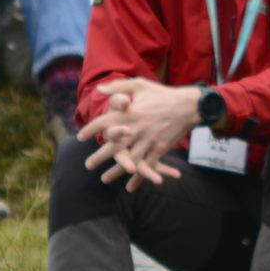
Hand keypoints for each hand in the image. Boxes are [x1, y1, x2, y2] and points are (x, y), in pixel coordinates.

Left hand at [79, 79, 199, 189]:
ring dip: (116, 171)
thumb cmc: (162, 94)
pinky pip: (147, 166)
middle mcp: (136, 128)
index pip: (104, 122)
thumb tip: (99, 89)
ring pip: (129, 159)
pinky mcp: (160, 148)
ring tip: (105, 179)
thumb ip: (118, 87)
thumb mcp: (139, 84)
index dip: (91, 130)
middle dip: (100, 157)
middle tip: (88, 165)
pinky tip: (131, 186)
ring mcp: (148, 140)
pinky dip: (139, 177)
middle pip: (114, 145)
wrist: (188, 106)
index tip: (80, 137)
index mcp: (129, 113)